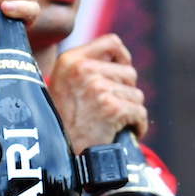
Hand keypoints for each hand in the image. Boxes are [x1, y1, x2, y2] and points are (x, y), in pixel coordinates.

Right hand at [48, 34, 148, 152]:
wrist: (54, 152)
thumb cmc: (60, 121)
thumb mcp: (63, 84)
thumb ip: (86, 68)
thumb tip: (121, 61)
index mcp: (71, 60)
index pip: (112, 42)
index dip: (122, 57)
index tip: (121, 71)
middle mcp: (84, 69)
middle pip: (129, 73)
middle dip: (126, 92)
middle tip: (111, 108)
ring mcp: (99, 88)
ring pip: (136, 95)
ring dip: (130, 111)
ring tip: (114, 123)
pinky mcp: (112, 108)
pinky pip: (139, 113)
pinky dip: (137, 126)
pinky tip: (125, 132)